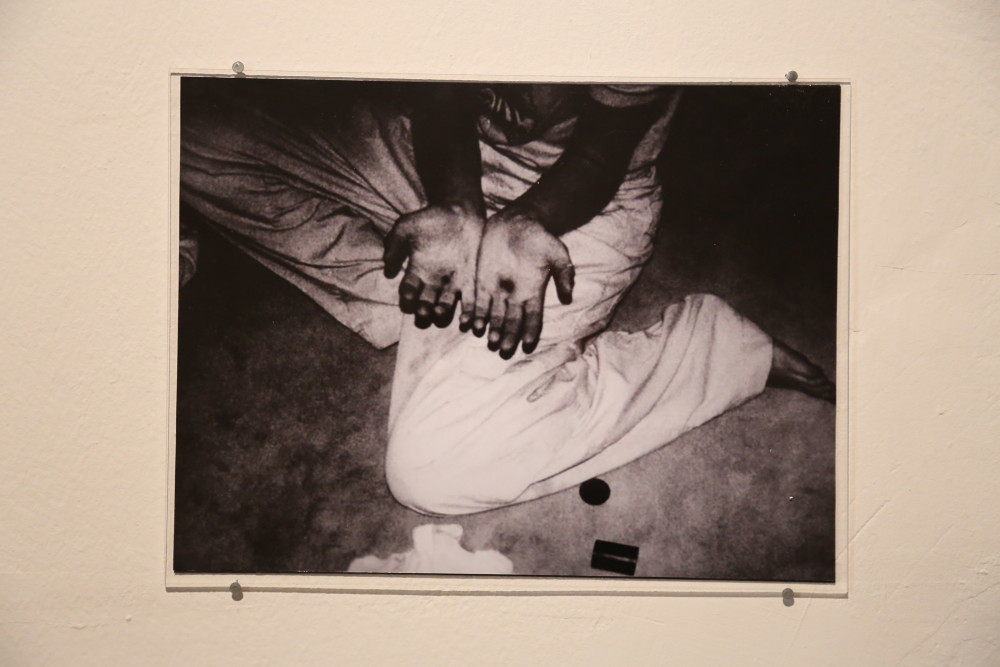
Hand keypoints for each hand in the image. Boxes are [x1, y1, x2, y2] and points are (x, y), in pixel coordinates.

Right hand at [383, 204, 483, 327]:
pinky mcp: (471, 279)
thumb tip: (387, 271)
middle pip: (425, 304)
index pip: (408, 291)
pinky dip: (467, 311)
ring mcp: (452, 282)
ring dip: (442, 312)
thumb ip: (394, 247)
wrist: (458, 210)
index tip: (407, 300)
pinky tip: (465, 318)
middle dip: (423, 310)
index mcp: (416, 271)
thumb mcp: (405, 228)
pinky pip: (469, 300)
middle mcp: (433, 281)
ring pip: (445, 306)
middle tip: (423, 311)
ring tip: (439, 311)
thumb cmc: (429, 219)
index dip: (407, 298)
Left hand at [472, 210, 574, 357]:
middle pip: (512, 322)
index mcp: (533, 291)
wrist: (518, 221)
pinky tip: (470, 325)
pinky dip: (474, 314)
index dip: (530, 332)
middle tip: (504, 351)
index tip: (527, 345)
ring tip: (490, 342)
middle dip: (508, 337)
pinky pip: (477, 301)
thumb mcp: (558, 253)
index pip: (533, 318)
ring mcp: (497, 289)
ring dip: (492, 330)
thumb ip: (564, 274)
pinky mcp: (481, 280)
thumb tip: (568, 297)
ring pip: (494, 316)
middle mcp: (515, 295)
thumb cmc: (540, 237)